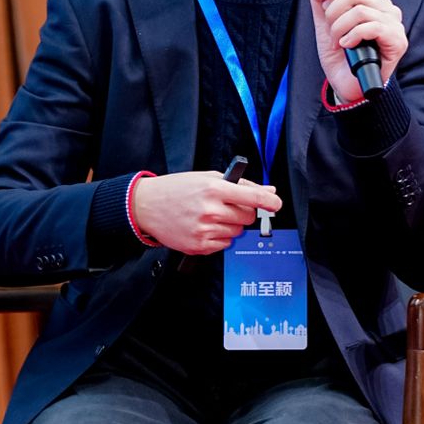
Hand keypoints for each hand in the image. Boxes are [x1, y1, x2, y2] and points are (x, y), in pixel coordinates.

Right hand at [131, 171, 281, 253]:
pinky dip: (219, 238)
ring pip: (237, 233)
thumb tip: (269, 191)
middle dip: (243, 213)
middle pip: (247, 218)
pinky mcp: (199, 245)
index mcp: (214, 188)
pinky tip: (204, 227)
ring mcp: (204, 230)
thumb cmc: (177, 189)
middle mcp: (210, 210)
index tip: (276, 205)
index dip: (270, 202)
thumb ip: (240, 185)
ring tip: (210, 216)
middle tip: (227, 207)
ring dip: (230, 226)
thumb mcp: (208, 178)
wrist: (147, 205)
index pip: (253, 197)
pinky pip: (224, 245)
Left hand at [309, 0, 407, 104]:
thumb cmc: (340, 56)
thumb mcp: (324, 24)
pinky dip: (353, 35)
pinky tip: (347, 46)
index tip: (325, 9)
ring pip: (361, 10)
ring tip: (338, 42)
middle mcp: (388, 9)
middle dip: (333, 13)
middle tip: (330, 31)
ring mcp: (395, 25)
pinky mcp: (397, 41)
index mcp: (374, 1)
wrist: (346, 85)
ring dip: (340, 27)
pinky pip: (373, 27)